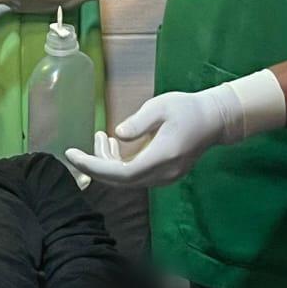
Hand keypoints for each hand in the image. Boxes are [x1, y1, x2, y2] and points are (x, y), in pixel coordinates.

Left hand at [65, 86, 241, 188]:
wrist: (215, 120)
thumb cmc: (188, 108)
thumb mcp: (161, 106)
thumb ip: (139, 122)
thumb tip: (118, 135)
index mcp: (163, 156)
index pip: (121, 173)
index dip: (94, 167)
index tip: (71, 155)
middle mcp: (163, 173)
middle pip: (119, 181)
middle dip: (95, 166)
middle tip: (77, 148)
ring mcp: (165, 177)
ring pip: (125, 180)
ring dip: (107, 163)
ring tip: (101, 136)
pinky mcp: (163, 175)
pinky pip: (134, 176)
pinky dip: (118, 164)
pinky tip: (113, 145)